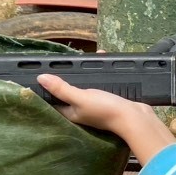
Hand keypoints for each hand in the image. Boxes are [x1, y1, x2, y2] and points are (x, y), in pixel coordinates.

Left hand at [36, 73, 175, 165]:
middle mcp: (81, 109)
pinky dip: (99, 72)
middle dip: (68, 76)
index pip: (54, 100)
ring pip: (85, 85)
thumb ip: (62, 88)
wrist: (134, 117)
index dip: (47, 88)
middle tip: (65, 60)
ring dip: (85, 72)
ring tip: (84, 57)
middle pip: (69, 91)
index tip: (41, 72)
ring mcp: (94, 104)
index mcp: (71, 112)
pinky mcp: (107, 99)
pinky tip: (102, 60)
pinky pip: (99, 82)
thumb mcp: (81, 97)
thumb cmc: (105, 110)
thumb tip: (40, 78)